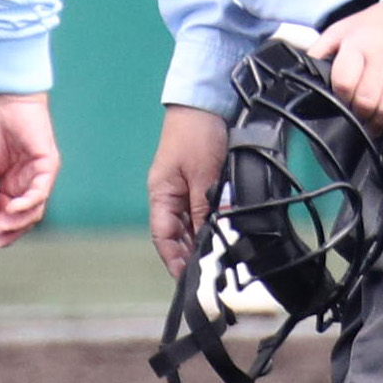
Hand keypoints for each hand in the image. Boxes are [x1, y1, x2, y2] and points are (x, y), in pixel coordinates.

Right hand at [0, 92, 57, 249]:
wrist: (4, 101)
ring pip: (33, 211)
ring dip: (15, 222)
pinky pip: (40, 193)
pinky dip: (26, 204)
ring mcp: (38, 177)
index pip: (7, 216)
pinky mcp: (47, 166)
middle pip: (23, 219)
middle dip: (6, 231)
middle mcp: (26, 184)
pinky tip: (10, 208)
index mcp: (9, 185)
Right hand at [147, 104, 228, 275]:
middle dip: (189, 254)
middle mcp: (168, 196)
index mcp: (161, 195)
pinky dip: (208, 225)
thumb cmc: (196, 135)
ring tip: (217, 258)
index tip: (188, 278)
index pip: (163, 237)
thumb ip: (205, 208)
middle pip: (175, 235)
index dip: (173, 259)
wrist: (204, 104)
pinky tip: (221, 234)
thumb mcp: (203, 175)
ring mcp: (182, 190)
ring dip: (200, 240)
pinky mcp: (197, 183)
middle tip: (209, 273)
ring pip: (188, 226)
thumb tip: (209, 237)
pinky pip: (199, 212)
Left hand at [309, 2, 382, 130]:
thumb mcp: (343, 29)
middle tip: (358, 111)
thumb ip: (321, 50)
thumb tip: (302, 73)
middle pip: (367, 102)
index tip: (343, 98)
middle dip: (359, 112)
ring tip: (374, 116)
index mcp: (359, 43)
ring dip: (378, 119)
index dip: (341, 96)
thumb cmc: (375, 25)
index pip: (345, 84)